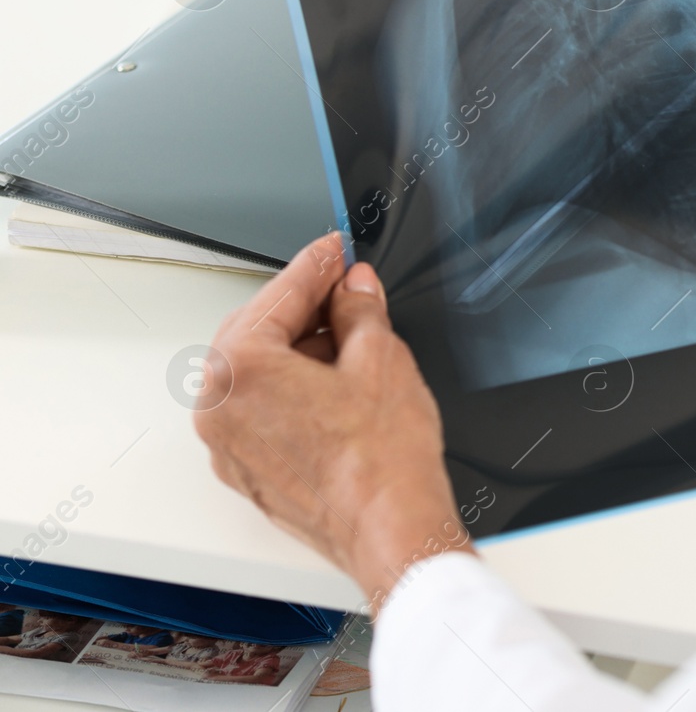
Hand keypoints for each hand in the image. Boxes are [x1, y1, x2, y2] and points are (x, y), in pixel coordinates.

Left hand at [195, 233, 469, 614]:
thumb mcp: (381, 357)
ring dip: (300, 348)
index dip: (319, 265)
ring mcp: (230, 445)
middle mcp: (220, 408)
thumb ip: (359, 309)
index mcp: (241, 369)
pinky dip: (294, 390)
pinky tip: (338, 385)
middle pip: (258, 331)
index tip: (336, 251)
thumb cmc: (381, 460)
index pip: (281, 294)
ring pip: (259, 374)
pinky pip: (263, 411)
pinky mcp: (250, 472)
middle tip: (349, 287)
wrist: (391, 529)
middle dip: (306, 307)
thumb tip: (353, 289)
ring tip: (354, 339)